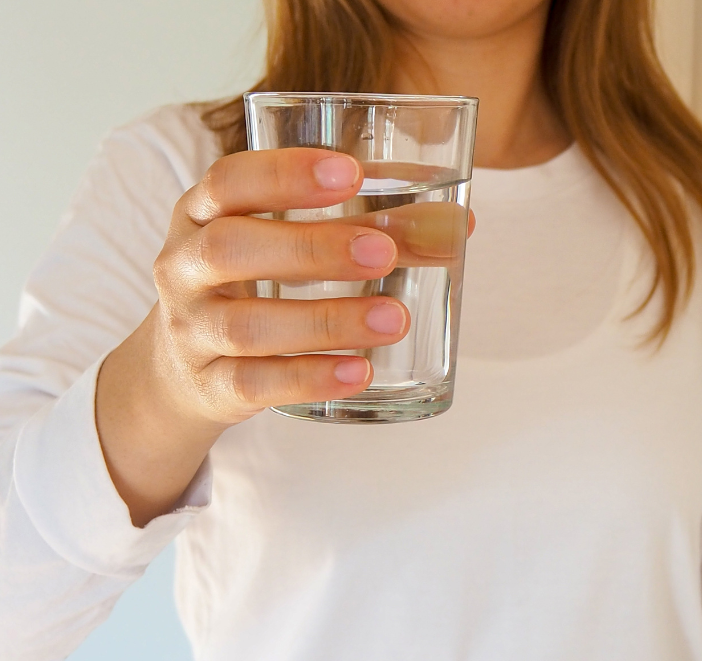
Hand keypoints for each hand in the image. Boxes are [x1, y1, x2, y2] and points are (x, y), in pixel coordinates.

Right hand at [97, 148, 407, 524]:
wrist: (181, 373)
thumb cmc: (251, 287)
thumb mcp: (281, 244)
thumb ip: (363, 227)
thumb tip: (459, 226)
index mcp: (201, 214)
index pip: (227, 181)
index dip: (284, 173)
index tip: (352, 173)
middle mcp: (183, 268)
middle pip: (230, 249)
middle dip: (311, 248)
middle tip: (385, 253)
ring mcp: (189, 331)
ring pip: (247, 326)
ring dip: (326, 320)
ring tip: (395, 319)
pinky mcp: (209, 386)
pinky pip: (254, 384)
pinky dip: (311, 378)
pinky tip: (361, 370)